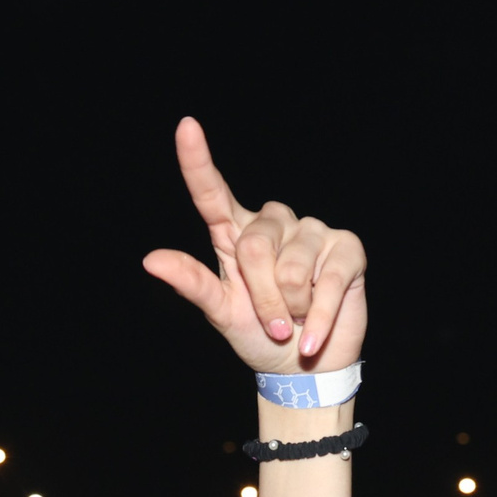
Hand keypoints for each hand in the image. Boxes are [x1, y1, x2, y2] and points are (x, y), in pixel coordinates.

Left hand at [141, 117, 366, 371]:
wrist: (304, 370)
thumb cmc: (260, 336)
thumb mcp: (221, 312)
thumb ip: (192, 283)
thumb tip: (150, 259)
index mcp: (236, 233)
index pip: (212, 193)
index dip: (198, 161)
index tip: (186, 126)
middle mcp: (273, 223)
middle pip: (253, 248)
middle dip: (262, 299)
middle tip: (274, 324)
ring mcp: (312, 231)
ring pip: (290, 269)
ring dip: (292, 309)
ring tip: (298, 318)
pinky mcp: (346, 247)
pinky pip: (327, 281)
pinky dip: (319, 318)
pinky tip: (314, 333)